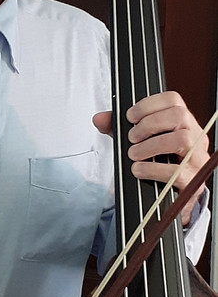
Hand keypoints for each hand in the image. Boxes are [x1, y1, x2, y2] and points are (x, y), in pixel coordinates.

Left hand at [93, 91, 208, 224]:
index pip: (173, 99)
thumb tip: (100, 119)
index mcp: (184, 123)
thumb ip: (118, 129)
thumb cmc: (158, 164)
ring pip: (180, 139)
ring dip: (150, 146)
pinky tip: (139, 170)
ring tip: (134, 154)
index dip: (148, 104)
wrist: (171, 197)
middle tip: (132, 138)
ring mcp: (196, 158)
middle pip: (178, 115)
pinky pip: (177, 171)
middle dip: (148, 124)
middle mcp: (195, 137)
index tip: (130, 117)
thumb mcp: (137, 142)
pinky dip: (152, 169)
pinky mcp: (192, 180)